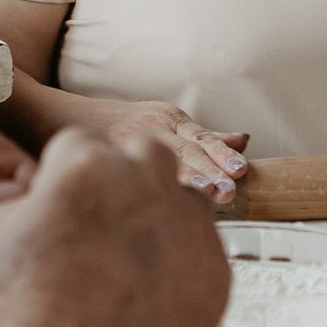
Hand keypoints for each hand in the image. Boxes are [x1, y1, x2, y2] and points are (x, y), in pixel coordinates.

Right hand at [0, 128, 227, 326]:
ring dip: (155, 217)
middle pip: (141, 154)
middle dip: (121, 179)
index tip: (58, 205)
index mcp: (86, 165)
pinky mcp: (217, 268)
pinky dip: (177, 263)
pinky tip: (146, 297)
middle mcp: (147, 183)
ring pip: (179, 198)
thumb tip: (36, 207)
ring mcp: (189, 225)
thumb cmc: (32, 326)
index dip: (62, 176)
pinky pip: (198, 248)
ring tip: (123, 265)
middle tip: (95, 226)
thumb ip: (19, 207)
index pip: (76, 144)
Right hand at [102, 100, 248, 203]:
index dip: (221, 154)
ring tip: (206, 195)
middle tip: (228, 191)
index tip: (239, 169)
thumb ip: (207, 136)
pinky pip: (135, 175)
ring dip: (186, 180)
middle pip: (186, 152)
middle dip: (209, 172)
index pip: (201, 138)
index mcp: (171, 121)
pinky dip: (152, 189)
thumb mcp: (171, 122)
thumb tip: (243, 141)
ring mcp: (132, 147)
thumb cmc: (136, 124)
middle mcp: (154, 131)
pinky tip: (165, 204)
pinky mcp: (113, 161)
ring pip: (161, 163)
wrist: (83, 121)